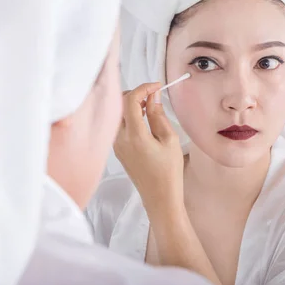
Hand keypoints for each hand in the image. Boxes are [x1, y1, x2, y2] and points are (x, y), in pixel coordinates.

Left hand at [113, 82, 184, 213]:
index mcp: (133, 135)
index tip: (157, 86)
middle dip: (136, 94)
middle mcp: (119, 138)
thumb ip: (158, 115)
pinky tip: (144, 119)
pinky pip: (118, 124)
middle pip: (119, 103)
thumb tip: (153, 97)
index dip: (143, 88)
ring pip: (117, 113)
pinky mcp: (117, 148)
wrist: (159, 197)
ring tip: (150, 107)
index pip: (129, 100)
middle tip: (154, 95)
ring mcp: (116, 144)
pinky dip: (129, 116)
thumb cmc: (168, 171)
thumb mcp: (169, 139)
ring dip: (131, 104)